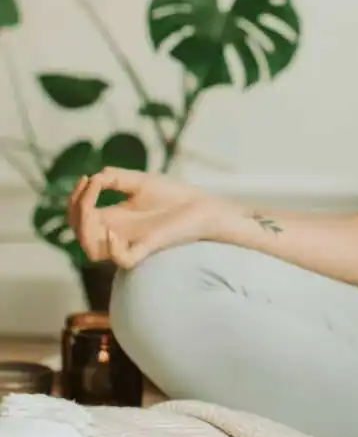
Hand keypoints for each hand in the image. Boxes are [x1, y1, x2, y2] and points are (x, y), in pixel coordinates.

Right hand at [67, 168, 232, 269]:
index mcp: (113, 217)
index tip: (85, 178)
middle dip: (76, 212)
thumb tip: (93, 177)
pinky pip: (122, 259)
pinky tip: (112, 232)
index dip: (74, 200)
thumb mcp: (140, 181)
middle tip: (89, 188)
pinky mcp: (147, 247)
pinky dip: (112, 249)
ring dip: (85, 230)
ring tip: (92, 210)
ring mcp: (131, 242)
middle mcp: (117, 232)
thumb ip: (115, 178)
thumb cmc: (173, 195)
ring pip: (92, 250)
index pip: (79, 216)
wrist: (202, 205)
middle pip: (80, 233)